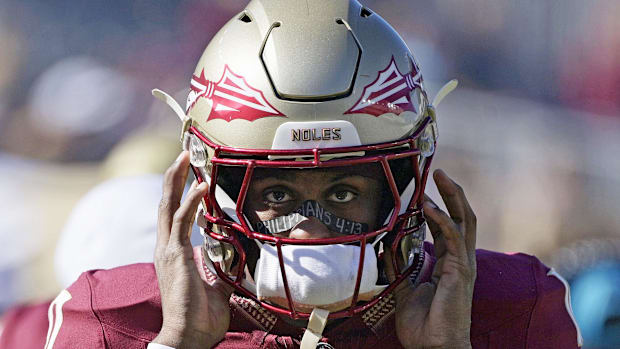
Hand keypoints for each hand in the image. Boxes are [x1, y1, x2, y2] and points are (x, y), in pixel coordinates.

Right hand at [153, 151, 231, 348]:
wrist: (189, 336)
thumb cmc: (200, 315)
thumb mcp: (217, 284)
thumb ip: (222, 266)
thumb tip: (236, 255)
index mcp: (175, 251)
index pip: (174, 213)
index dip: (180, 190)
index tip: (190, 170)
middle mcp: (167, 246)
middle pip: (166, 202)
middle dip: (174, 176)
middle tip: (184, 152)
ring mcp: (168, 249)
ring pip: (168, 205)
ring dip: (177, 179)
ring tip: (186, 156)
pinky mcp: (174, 254)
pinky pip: (180, 220)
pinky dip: (191, 200)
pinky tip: (200, 184)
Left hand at [393, 169, 476, 348]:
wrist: (433, 347)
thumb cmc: (424, 324)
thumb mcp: (405, 289)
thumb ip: (400, 267)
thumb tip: (386, 248)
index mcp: (450, 263)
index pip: (448, 226)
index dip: (439, 206)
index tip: (425, 189)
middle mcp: (460, 259)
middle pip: (462, 217)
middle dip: (452, 193)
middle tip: (439, 173)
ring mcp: (463, 264)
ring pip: (464, 220)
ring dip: (452, 196)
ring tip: (439, 178)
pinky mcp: (460, 270)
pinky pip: (453, 237)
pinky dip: (442, 219)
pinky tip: (429, 207)